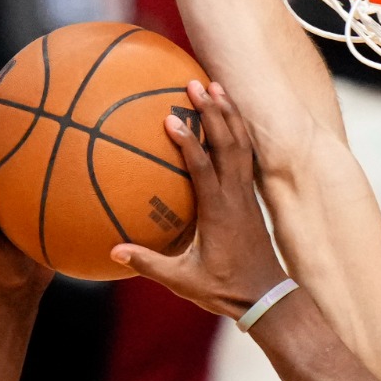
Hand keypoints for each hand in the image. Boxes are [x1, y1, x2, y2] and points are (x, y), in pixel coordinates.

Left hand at [0, 82, 51, 298]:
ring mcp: (21, 191)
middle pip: (4, 133)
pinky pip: (58, 174)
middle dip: (13, 104)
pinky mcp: (42, 201)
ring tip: (66, 100)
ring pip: (33, 151)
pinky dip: (71, 160)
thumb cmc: (2, 270)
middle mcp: (0, 180)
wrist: (19, 289)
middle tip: (28, 76)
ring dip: (45, 125)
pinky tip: (97, 150)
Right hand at [111, 81, 285, 318]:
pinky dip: (238, 132)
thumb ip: (149, 264)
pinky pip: (247, 155)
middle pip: (227, 144)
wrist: (266, 296)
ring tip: (216, 86)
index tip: (170, 117)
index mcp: (218, 212)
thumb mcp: (183, 281)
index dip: (187, 142)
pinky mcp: (251, 197)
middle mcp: (236, 196)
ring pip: (241, 144)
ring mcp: (247, 195)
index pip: (202, 168)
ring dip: (229, 114)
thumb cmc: (224, 289)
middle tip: (194, 83)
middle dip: (212, 111)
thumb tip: (114, 253)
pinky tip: (229, 118)